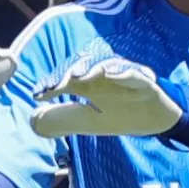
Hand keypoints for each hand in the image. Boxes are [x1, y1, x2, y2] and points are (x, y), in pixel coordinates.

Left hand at [30, 56, 182, 138]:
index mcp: (87, 84)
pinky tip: (110, 74)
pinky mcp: (143, 81)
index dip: (51, 84)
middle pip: (82, 66)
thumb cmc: (119, 115)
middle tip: (56, 85)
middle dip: (67, 73)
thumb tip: (33, 120)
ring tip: (78, 76)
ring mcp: (122, 76)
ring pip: (105, 65)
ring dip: (90, 68)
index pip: (65, 79)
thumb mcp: (87, 122)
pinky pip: (132, 73)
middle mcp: (102, 76)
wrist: (155, 120)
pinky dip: (122, 72)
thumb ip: (62, 120)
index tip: (39, 94)